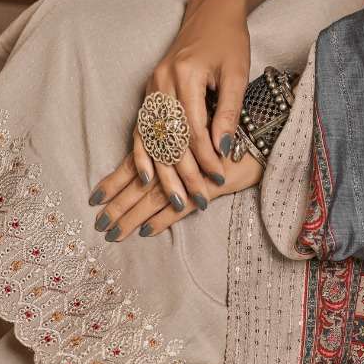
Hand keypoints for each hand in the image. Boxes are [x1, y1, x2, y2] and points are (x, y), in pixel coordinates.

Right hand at [87, 0, 254, 239]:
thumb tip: (223, 150)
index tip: (219, 180)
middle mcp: (161, 83)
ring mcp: (150, 88)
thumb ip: (229, 112)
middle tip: (197, 201)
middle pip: (169, 139)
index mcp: (185, 75)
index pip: (193, 130)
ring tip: (173, 199)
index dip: (205, 158)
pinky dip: (143, 156)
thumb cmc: (229, 41)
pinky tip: (146, 177)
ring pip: (152, 139)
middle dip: (183, 174)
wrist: (210, 12)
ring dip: (162, 173)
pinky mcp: (147, 93)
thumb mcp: (236, 73)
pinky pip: (142, 130)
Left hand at [87, 139, 261, 241]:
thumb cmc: (235, 132)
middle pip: (138, 187)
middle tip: (98, 225)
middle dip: (116, 207)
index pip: (134, 167)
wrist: (269, 128)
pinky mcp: (210, 187)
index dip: (113, 183)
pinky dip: (164, 219)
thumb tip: (154, 168)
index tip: (94, 198)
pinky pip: (182, 207)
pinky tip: (148, 231)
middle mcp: (176, 159)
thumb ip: (180, 151)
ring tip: (114, 234)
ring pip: (154, 199)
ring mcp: (192, 175)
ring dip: (133, 217)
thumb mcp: (201, 138)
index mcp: (170, 146)